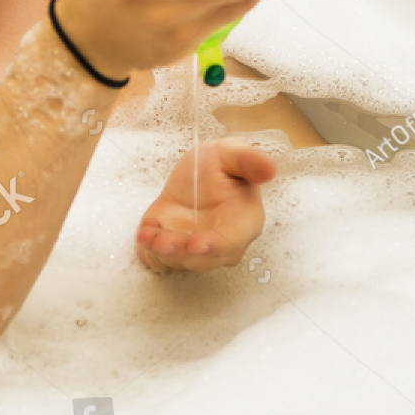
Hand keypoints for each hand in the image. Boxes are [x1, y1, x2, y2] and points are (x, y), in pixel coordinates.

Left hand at [136, 136, 272, 273]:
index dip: (215, 246)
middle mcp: (222, 243)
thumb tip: (270, 168)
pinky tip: (144, 231)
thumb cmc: (219, 165)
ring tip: (148, 234)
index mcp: (244, 222)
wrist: (191, 175)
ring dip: (162, 250)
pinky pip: (158, 258)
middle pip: (203, 259)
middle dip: (181, 252)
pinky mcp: (171, 250)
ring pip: (179, 261)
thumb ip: (250, 160)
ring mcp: (195, 250)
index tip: (196, 244)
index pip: (232, 242)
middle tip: (162, 240)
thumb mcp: (232, 153)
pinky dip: (148, 249)